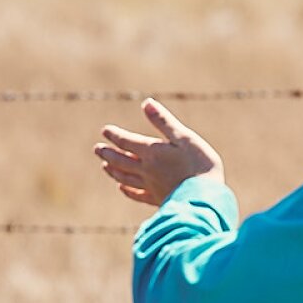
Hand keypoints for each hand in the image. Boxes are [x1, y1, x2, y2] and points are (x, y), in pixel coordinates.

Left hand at [95, 98, 223, 207]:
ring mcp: (150, 186)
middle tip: (97, 149)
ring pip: (125, 177)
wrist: (205, 197)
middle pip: (120, 161)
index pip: (126, 142)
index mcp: (151, 152)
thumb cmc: (199, 164)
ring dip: (113, 170)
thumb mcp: (184, 137)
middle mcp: (146, 169)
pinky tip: (122, 188)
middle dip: (107, 154)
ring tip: (105, 166)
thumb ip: (163, 122)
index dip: (114, 135)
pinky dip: (127, 190)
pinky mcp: (158, 199)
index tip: (104, 131)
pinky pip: (137, 194)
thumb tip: (146, 103)